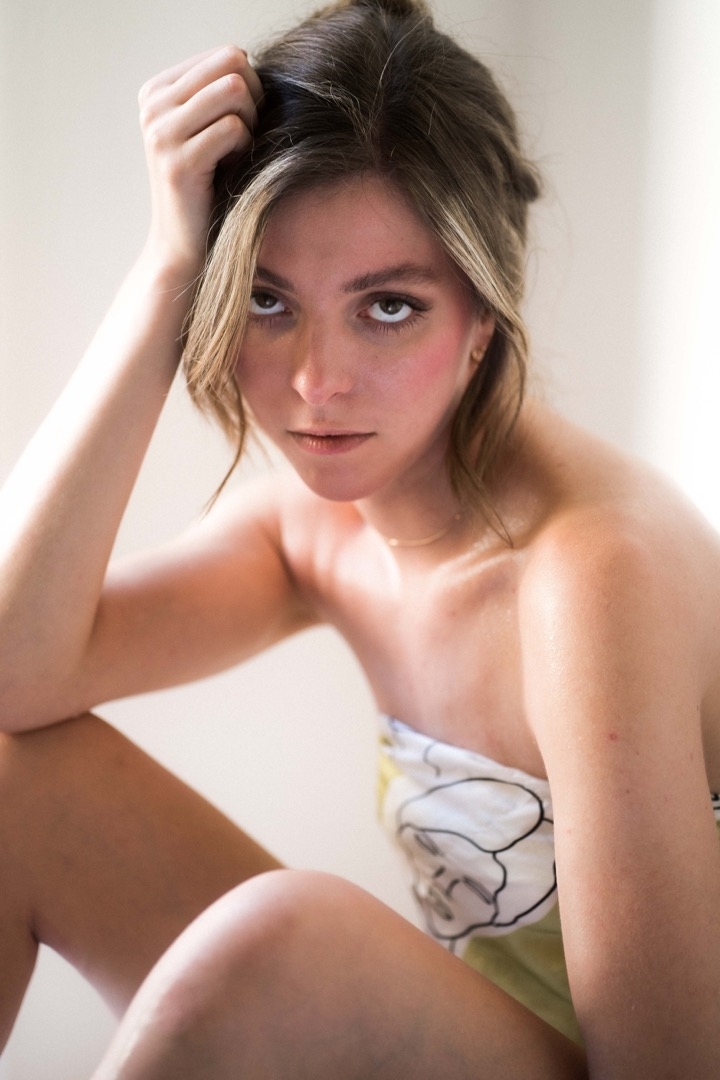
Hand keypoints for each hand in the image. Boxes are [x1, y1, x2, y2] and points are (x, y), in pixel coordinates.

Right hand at [138, 46, 262, 277]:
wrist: (184, 244)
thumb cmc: (210, 185)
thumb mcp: (210, 128)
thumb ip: (222, 90)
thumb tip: (248, 59)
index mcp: (157, 89)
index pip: (227, 55)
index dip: (251, 89)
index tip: (239, 126)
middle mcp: (152, 104)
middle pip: (233, 67)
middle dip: (254, 104)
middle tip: (244, 142)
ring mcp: (160, 132)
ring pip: (234, 91)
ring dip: (250, 125)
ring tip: (236, 155)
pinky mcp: (177, 161)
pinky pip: (233, 129)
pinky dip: (245, 149)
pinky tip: (231, 171)